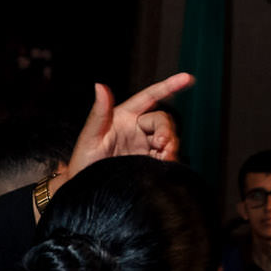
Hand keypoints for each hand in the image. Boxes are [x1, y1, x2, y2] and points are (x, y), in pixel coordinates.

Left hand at [55, 74, 194, 187]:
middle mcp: (136, 128)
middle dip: (166, 129)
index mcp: (124, 116)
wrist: (86, 191)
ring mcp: (144, 146)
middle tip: (161, 144)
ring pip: (168, 137)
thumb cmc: (83, 162)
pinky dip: (170, 158)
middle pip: (162, 120)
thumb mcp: (89, 137)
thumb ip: (99, 112)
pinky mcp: (148, 162)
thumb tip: (99, 85)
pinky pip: (166, 156)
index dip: (168, 86)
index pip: (149, 97)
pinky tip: (164, 163)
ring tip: (164, 156)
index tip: (187, 78)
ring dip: (171, 145)